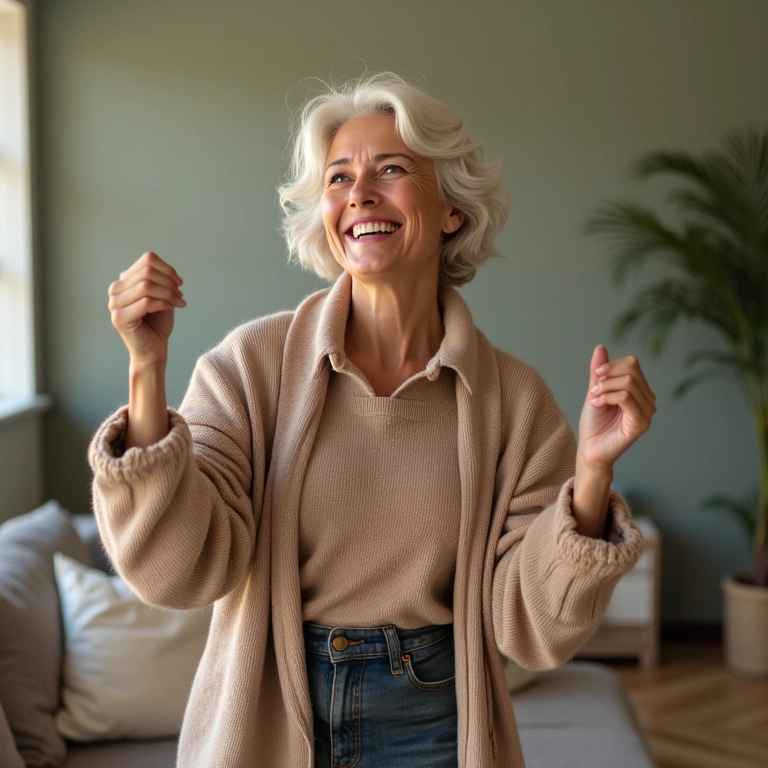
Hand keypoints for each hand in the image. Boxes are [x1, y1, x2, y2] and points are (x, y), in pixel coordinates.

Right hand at [108, 251, 184, 367]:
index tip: (180, 283)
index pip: (147, 260)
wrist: (154, 350)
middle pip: (147, 271)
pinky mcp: (119, 318)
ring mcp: (114, 304)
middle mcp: (116, 290)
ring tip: (177, 302)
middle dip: (169, 282)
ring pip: (146, 286)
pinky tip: (169, 308)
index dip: (168, 269)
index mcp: (124, 281)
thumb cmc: (157, 324)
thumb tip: (169, 273)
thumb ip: (160, 280)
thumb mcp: (162, 296)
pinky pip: (146, 302)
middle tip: (179, 296)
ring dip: (168, 293)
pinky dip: (163, 303)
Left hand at [577, 345, 655, 472]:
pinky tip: (598, 404)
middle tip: (594, 391)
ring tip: (595, 400)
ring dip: (604, 388)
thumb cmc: (594, 423)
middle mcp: (648, 400)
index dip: (611, 365)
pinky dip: (607, 397)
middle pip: (631, 370)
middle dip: (607, 377)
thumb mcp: (595, 390)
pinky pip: (626, 398)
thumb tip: (601, 347)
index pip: (632, 363)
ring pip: (628, 382)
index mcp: (640, 391)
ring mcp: (647, 412)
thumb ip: (600, 371)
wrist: (589, 448)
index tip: (596, 376)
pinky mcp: (641, 423)